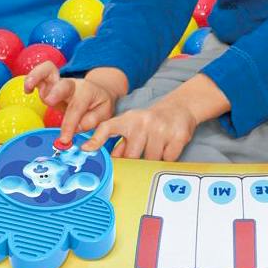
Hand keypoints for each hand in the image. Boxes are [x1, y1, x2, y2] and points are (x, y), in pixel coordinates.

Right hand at [24, 61, 125, 143]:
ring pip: (48, 72)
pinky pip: (40, 75)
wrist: (98, 91)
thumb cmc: (99, 104)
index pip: (76, 108)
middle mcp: (72, 85)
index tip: (65, 139)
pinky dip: (32, 78)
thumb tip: (76, 128)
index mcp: (87, 92)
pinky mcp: (49, 83)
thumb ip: (92, 121)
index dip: (69, 124)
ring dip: (38, 76)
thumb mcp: (104, 114)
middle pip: (64, 85)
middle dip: (56, 92)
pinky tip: (27, 89)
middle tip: (50, 101)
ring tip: (28, 86)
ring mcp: (59, 82)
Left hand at [81, 95, 199, 160]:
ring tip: (157, 147)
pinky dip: (168, 158)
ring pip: (151, 160)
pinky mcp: (178, 135)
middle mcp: (143, 122)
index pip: (108, 127)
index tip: (86, 149)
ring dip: (153, 160)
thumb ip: (120, 143)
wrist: (180, 107)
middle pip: (132, 156)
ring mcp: (161, 128)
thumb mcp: (134, 125)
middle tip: (142, 153)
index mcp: (128, 120)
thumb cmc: (151, 120)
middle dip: (136, 160)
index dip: (96, 139)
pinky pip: (168, 159)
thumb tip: (109, 160)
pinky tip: (169, 147)